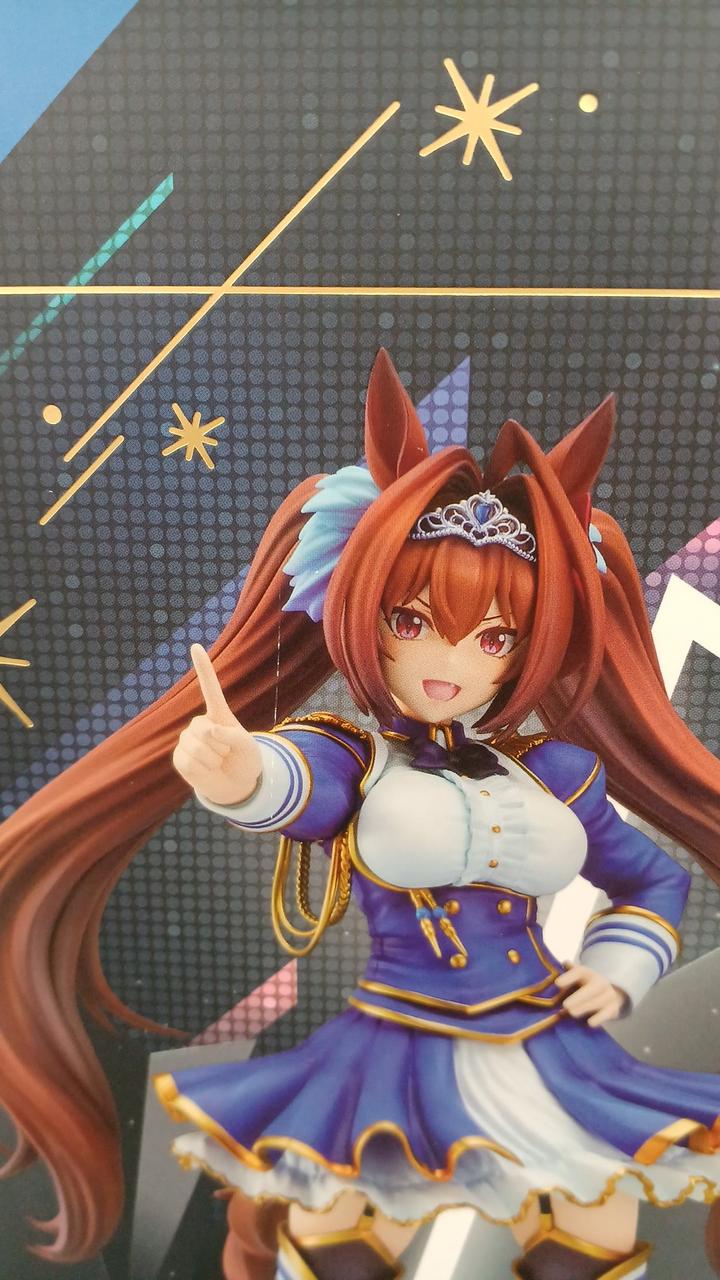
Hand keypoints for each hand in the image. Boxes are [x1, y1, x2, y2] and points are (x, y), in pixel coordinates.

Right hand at [172, 644, 261, 805]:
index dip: (203, 668)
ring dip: (214, 760)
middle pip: (205, 730)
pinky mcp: (179, 758)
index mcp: (218, 715)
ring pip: (198, 748)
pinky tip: (207, 771)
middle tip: (226, 753)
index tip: (195, 646)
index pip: (210, 688)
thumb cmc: (244, 760)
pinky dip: (204, 771)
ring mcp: (187, 740)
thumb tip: (208, 730)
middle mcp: (200, 724)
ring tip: (217, 762)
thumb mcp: (247, 746)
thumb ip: (232, 735)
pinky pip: (191, 763)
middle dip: (221, 746)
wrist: (236, 785)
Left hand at [556, 963, 627, 1026]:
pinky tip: (589, 1023)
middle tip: (566, 1005)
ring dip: (584, 1009)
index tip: (557, 983)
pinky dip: (598, 1019)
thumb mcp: (577, 976)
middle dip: (578, 998)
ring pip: (597, 1002)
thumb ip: (568, 972)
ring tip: (572, 1013)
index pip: (578, 972)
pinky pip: (606, 1014)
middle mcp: (599, 982)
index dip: (568, 977)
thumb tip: (564, 964)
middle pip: (590, 989)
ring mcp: (608, 995)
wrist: (611, 991)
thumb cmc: (585, 984)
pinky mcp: (613, 1009)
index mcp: (587, 973)